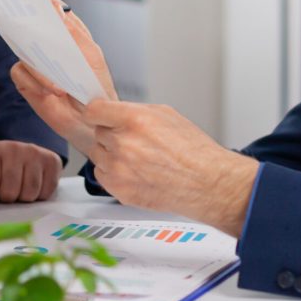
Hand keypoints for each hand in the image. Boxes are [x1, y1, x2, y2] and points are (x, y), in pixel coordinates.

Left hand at [0, 141, 62, 202]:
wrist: (17, 154)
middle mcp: (14, 148)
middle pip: (10, 192)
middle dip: (5, 198)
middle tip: (4, 191)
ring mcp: (35, 153)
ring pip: (29, 193)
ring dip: (22, 199)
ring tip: (18, 189)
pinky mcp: (52, 161)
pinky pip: (46, 191)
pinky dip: (39, 196)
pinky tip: (32, 186)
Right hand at [10, 0, 118, 157]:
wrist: (91, 122)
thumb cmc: (96, 88)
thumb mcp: (92, 58)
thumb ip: (75, 34)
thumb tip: (59, 10)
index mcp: (67, 33)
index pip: (50, 9)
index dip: (41, 1)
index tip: (38, 0)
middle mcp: (48, 44)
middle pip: (29, 24)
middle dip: (27, 23)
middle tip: (30, 25)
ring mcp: (35, 62)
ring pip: (23, 51)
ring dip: (41, 66)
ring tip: (59, 82)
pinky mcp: (26, 81)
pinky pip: (20, 72)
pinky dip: (36, 82)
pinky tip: (51, 92)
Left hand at [81, 99, 258, 238]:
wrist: (206, 183)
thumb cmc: (192, 150)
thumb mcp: (165, 114)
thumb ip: (134, 111)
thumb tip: (114, 111)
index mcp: (135, 120)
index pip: (93, 110)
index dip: (98, 112)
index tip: (99, 115)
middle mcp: (124, 144)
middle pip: (98, 132)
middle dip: (112, 134)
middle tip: (133, 140)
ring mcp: (119, 169)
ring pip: (98, 154)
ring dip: (111, 154)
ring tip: (137, 157)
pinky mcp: (119, 190)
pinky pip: (102, 175)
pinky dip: (114, 173)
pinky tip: (135, 171)